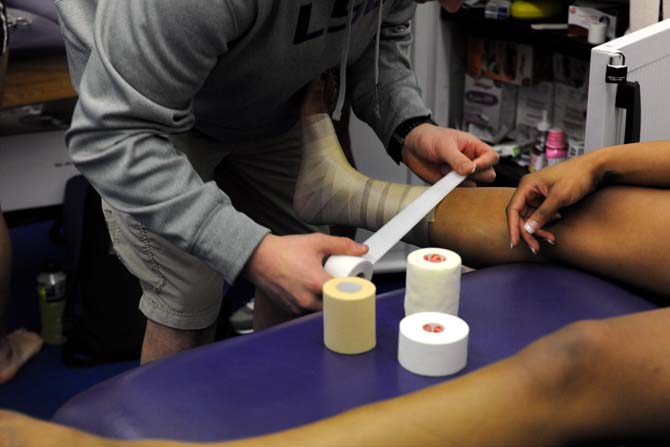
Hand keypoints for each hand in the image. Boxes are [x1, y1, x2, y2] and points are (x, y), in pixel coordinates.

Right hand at [244, 233, 367, 313]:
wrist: (257, 257)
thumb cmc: (283, 250)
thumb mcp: (316, 242)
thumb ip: (341, 245)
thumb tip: (361, 249)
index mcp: (317, 283)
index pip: (345, 294)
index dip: (353, 289)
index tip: (354, 284)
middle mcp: (307, 299)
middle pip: (335, 305)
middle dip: (340, 297)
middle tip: (341, 285)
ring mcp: (297, 306)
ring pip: (321, 311)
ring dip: (327, 302)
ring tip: (325, 287)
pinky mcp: (289, 309)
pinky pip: (307, 311)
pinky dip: (312, 303)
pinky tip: (311, 291)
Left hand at [402, 124, 498, 185]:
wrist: (411, 147)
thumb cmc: (429, 138)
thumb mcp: (444, 145)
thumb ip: (457, 159)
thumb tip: (470, 170)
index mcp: (473, 147)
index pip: (492, 157)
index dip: (485, 163)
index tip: (472, 165)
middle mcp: (471, 161)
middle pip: (488, 174)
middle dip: (473, 174)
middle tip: (456, 168)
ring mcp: (462, 174)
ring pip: (474, 185)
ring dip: (459, 181)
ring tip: (444, 169)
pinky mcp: (451, 183)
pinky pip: (459, 191)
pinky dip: (451, 188)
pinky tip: (441, 177)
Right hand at [506, 157, 600, 252]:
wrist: (595, 169)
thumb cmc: (577, 175)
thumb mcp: (560, 196)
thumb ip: (543, 213)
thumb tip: (527, 229)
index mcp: (527, 185)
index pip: (513, 210)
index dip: (513, 227)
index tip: (515, 243)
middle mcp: (529, 191)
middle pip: (521, 217)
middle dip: (528, 233)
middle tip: (536, 247)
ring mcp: (537, 196)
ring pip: (530, 219)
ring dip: (538, 231)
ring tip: (551, 239)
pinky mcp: (546, 201)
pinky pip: (540, 217)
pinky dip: (546, 224)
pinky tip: (557, 223)